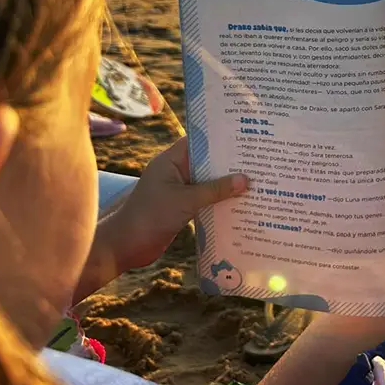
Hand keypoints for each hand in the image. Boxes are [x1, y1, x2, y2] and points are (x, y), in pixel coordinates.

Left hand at [109, 136, 247, 270]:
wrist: (125, 247)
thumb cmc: (151, 216)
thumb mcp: (185, 201)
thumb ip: (215, 190)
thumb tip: (246, 179)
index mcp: (171, 161)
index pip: (198, 141)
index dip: (220, 138)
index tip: (245, 136)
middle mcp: (175, 171)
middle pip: (206, 162)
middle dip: (228, 163)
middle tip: (258, 160)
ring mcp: (178, 190)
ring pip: (207, 182)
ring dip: (226, 184)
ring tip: (256, 181)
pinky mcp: (181, 207)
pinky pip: (204, 199)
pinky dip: (219, 200)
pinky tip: (240, 203)